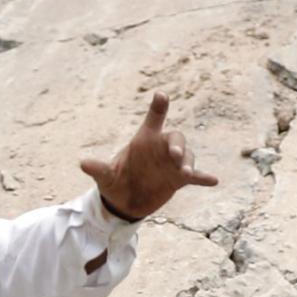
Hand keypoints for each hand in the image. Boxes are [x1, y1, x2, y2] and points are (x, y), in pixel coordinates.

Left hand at [79, 94, 216, 221]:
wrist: (124, 202)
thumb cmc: (115, 182)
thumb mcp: (106, 177)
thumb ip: (98, 169)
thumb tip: (82, 163)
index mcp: (144, 141)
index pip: (154, 119)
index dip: (158, 107)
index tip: (161, 95)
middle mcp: (161, 148)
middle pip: (176, 138)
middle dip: (178, 145)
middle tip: (174, 155)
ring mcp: (172, 164)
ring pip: (188, 156)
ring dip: (189, 162)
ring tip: (187, 173)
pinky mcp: (178, 180)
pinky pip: (195, 177)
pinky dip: (203, 178)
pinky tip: (214, 181)